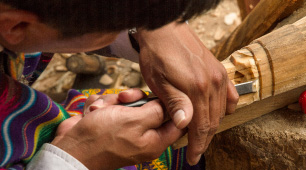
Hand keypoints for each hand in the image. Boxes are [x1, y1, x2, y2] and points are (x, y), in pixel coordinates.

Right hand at [52, 89, 184, 169]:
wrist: (70, 147)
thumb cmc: (102, 136)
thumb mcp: (135, 120)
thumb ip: (157, 112)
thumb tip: (170, 106)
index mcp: (154, 140)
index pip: (176, 123)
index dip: (172, 106)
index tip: (163, 94)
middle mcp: (141, 136)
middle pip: (150, 108)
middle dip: (134, 99)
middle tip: (123, 99)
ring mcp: (124, 129)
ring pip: (128, 103)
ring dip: (112, 102)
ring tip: (99, 110)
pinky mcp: (109, 122)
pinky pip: (112, 106)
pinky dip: (101, 106)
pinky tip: (92, 112)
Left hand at [134, 22, 238, 164]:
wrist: (164, 31)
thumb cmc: (157, 55)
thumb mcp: (159, 82)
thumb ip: (175, 103)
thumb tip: (185, 125)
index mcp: (197, 88)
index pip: (201, 126)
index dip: (198, 145)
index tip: (193, 158)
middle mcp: (213, 83)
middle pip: (213, 120)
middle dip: (204, 139)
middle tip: (196, 150)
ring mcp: (219, 76)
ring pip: (221, 110)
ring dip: (212, 124)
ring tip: (201, 134)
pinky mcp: (219, 70)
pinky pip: (230, 94)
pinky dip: (226, 107)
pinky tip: (219, 112)